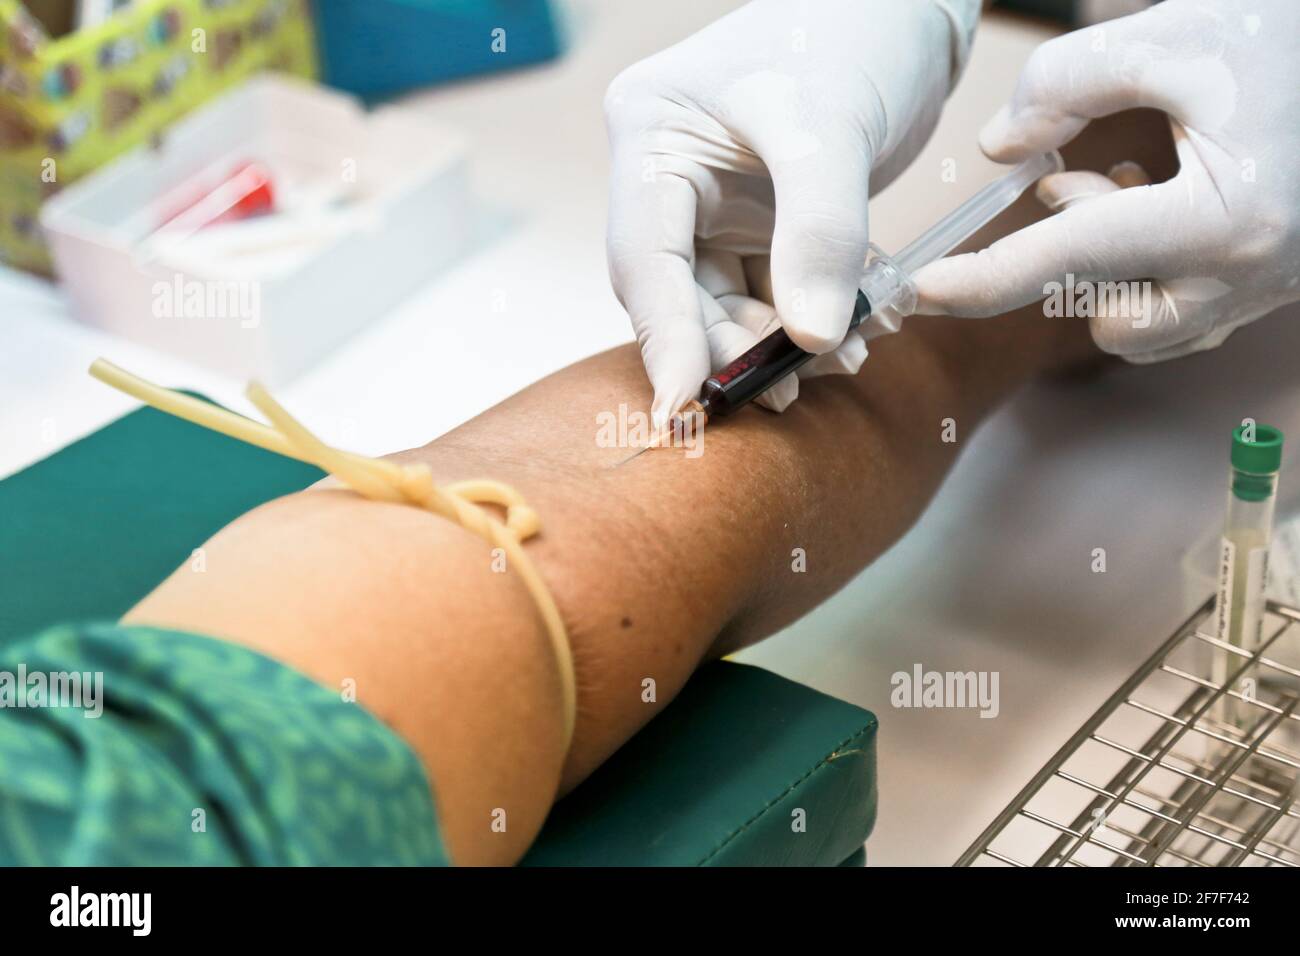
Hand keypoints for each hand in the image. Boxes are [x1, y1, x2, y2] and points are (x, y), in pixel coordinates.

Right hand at [605, 0, 978, 423]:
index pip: (643, 257)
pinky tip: (849, 339)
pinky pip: (771, 288)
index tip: (685, 407)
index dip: (665, 338)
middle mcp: (669, 176)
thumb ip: (819, 233)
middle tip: (780, 393)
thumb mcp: (832, 126)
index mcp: (651, 135)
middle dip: (728, 347)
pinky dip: (807, 320)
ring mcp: (713, 201)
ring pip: (724, 300)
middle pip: (677, 292)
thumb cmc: (856, 30)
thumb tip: (811, 343)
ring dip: (774, 344)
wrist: (908, 6)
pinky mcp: (759, 217)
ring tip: (836, 363)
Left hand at [912, 0, 1299, 362]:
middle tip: (1071, 180)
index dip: (986, 277)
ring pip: (1140, 328)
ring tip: (1130, 183)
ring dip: (1108, 270)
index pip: (1070, 259)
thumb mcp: (1170, 39)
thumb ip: (1066, 83)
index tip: (923, 293)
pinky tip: (1161, 208)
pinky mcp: (1271, 291)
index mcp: (1223, 218)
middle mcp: (1248, 276)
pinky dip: (1145, 276)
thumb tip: (1001, 147)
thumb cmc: (1285, 42)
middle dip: (1070, 262)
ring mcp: (1266, 293)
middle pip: (1105, 318)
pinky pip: (1179, 318)